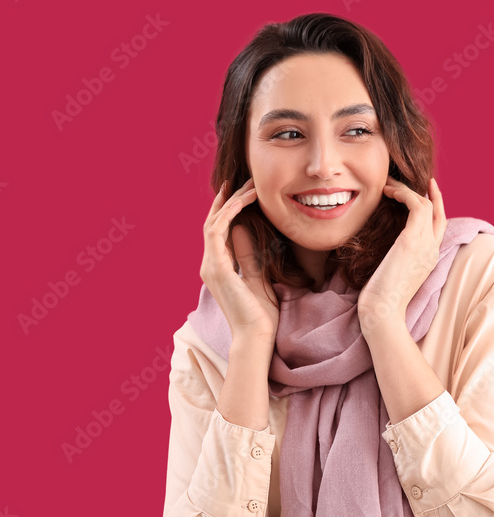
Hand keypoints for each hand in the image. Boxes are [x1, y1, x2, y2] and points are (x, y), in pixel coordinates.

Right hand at [200, 177, 279, 343]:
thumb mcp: (258, 278)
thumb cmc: (261, 315)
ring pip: (214, 223)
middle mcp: (210, 266)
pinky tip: (244, 201)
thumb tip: (246, 230)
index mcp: (219, 269)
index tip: (242, 192)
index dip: (228, 210)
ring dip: (231, 202)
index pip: (219, 232)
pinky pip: (217, 231)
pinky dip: (229, 213)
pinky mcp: (216, 267)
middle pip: (213, 223)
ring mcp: (210, 266)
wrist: (256, 336)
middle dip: (227, 200)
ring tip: (250, 186)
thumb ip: (249, 255)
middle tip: (243, 180)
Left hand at [357, 176, 446, 328]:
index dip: (436, 205)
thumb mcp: (392, 276)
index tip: (425, 190)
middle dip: (424, 193)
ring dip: (407, 191)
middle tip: (403, 182)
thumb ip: (395, 260)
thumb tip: (384, 252)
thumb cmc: (381, 301)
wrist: (382, 313)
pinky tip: (388, 192)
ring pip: (427, 205)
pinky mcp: (412, 241)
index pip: (439, 226)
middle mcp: (432, 250)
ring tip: (388, 186)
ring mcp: (425, 245)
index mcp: (429, 259)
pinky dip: (404, 194)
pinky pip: (417, 205)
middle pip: (437, 213)